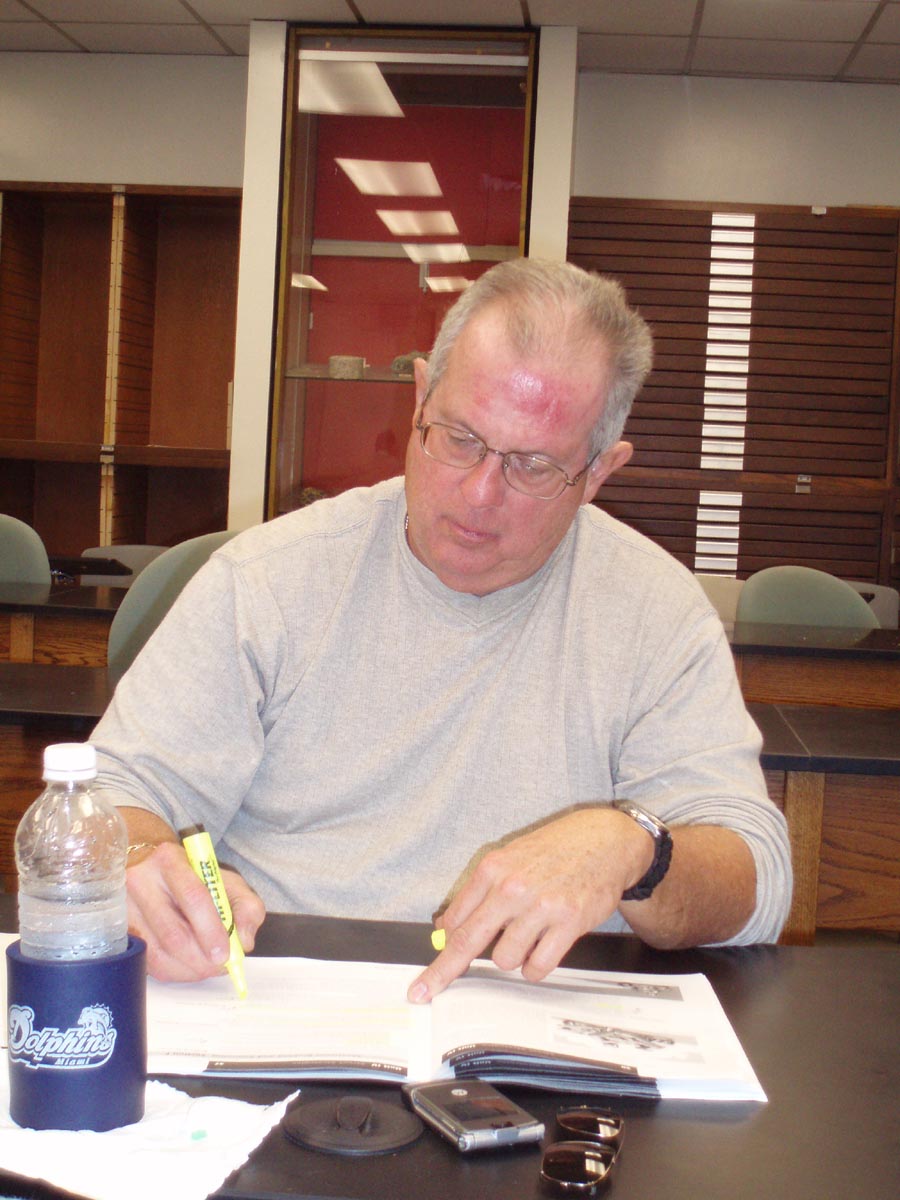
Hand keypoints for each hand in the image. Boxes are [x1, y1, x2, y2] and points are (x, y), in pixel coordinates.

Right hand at [126, 842, 265, 981]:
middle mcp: (140, 881)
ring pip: (157, 953)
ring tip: (206, 967)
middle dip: (201, 958)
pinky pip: (146, 961)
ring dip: (188, 969)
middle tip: (219, 967)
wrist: (147, 868)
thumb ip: (246, 906)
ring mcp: (122, 908)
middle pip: (173, 933)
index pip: (193, 897)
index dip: (211, 930)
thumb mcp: (224, 880)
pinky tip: (186, 966)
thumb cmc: (190, 877)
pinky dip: (172, 971)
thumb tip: (243, 941)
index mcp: (170, 860)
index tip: (225, 953)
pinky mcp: (117, 931)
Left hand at [407, 807, 651, 1002]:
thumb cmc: (554, 851)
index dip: (438, 953)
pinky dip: (535, 967)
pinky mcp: (569, 922)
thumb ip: (479, 891)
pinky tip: (543, 948)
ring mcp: (541, 906)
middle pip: (468, 942)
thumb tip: (446, 927)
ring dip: (512, 958)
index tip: (425, 978)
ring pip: (505, 959)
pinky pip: (538, 966)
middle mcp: (512, 887)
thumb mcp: (509, 858)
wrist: (604, 841)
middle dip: (442, 973)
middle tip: (425, 992)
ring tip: (528, 937)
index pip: (455, 921)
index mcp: (493, 869)